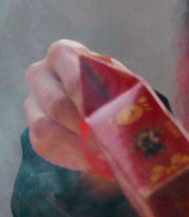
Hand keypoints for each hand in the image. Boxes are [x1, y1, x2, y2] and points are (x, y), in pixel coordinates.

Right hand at [23, 40, 132, 190]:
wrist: (108, 105)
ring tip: (105, 157)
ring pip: (45, 129)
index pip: (73, 78)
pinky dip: (72, 157)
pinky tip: (93, 162)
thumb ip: (122, 95)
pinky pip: (45, 146)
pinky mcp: (33, 129)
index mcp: (65, 55)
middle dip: (86, 129)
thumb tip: (128, 122)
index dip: (90, 103)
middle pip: (57, 105)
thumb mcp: (126, 86)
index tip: (106, 120)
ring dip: (78, 147)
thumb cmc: (118, 90)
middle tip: (109, 144)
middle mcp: (41, 74)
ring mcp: (33, 102)